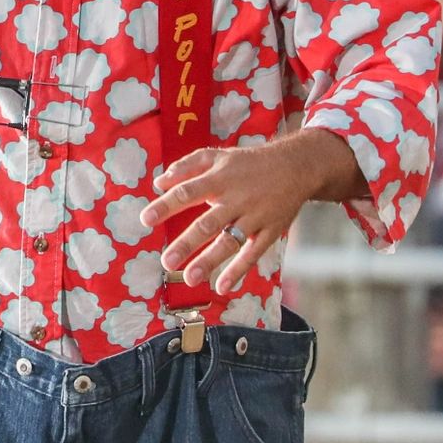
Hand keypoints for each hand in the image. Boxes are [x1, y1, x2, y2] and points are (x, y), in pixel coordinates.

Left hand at [140, 136, 332, 292]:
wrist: (296, 166)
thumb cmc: (248, 163)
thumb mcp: (217, 156)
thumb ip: (186, 166)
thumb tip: (159, 182)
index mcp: (220, 178)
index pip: (188, 192)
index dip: (166, 205)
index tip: (146, 219)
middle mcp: (236, 198)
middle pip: (208, 223)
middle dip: (186, 243)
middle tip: (166, 261)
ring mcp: (254, 216)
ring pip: (230, 242)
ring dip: (210, 261)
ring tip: (189, 278)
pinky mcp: (270, 231)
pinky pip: (253, 253)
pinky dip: (238, 270)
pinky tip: (222, 287)